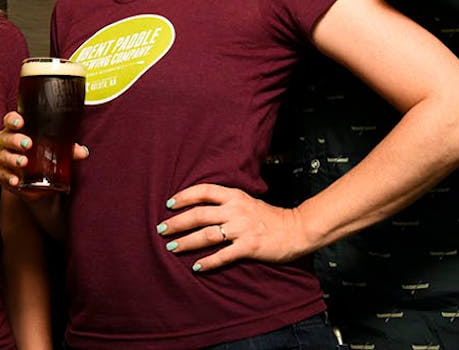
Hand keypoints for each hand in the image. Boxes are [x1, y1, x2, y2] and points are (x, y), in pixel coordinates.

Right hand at [0, 111, 87, 193]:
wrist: (30, 180)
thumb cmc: (39, 155)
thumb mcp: (53, 150)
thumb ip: (67, 150)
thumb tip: (82, 152)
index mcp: (16, 130)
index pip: (10, 120)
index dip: (13, 119)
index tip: (20, 122)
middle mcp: (5, 142)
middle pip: (5, 137)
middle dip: (15, 140)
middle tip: (28, 144)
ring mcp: (0, 158)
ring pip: (2, 156)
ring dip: (12, 159)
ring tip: (23, 162)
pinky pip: (1, 175)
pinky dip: (8, 177)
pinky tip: (16, 181)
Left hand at [159, 184, 310, 270]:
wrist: (297, 229)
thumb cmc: (270, 217)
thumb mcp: (247, 202)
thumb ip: (227, 203)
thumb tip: (202, 207)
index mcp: (235, 196)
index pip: (204, 191)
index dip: (184, 196)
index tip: (169, 203)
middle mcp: (236, 210)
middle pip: (199, 214)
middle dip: (177, 222)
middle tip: (161, 229)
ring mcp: (242, 228)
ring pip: (207, 234)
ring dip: (187, 242)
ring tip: (172, 247)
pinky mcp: (249, 246)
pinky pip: (224, 255)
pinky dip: (209, 261)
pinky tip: (197, 266)